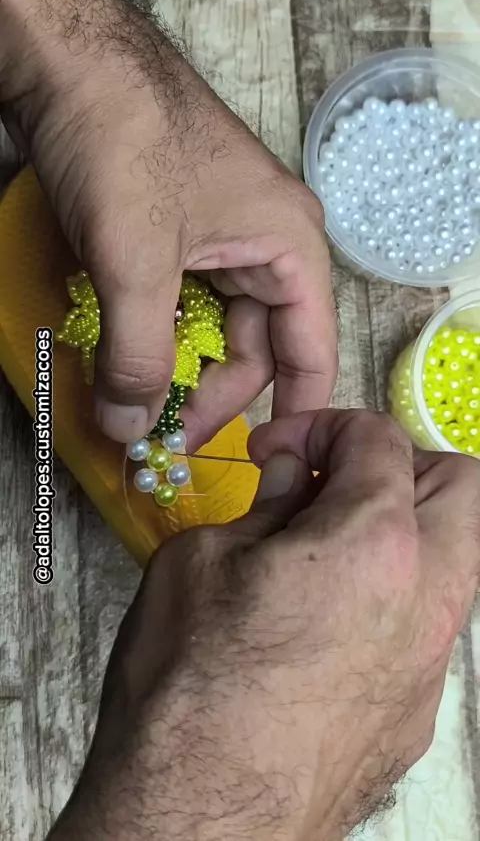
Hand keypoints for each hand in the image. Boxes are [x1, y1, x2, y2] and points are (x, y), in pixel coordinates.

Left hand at [0, 0, 335, 446]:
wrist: (66, 60)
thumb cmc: (125, 138)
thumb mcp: (136, 263)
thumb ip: (140, 356)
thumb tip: (132, 428)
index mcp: (289, 248)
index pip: (310, 353)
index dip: (291, 414)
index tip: (261, 464)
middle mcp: (264, 247)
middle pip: (252, 348)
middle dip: (206, 395)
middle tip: (161, 436)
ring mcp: (218, 239)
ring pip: (209, 328)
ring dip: (172, 368)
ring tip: (133, 404)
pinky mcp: (174, 233)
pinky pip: (176, 303)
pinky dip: (150, 335)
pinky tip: (121, 359)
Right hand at [48, 410, 479, 840]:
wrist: (196, 824)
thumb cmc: (188, 693)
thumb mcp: (199, 563)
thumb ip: (262, 505)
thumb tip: (291, 478)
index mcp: (372, 545)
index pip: (381, 441)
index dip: (325, 427)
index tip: (283, 448)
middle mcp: (425, 601)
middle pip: (460, 486)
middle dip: (399, 464)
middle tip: (333, 481)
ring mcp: (430, 666)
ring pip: (456, 559)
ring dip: (405, 532)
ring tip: (327, 551)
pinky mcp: (417, 715)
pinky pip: (427, 627)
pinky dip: (393, 598)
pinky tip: (327, 623)